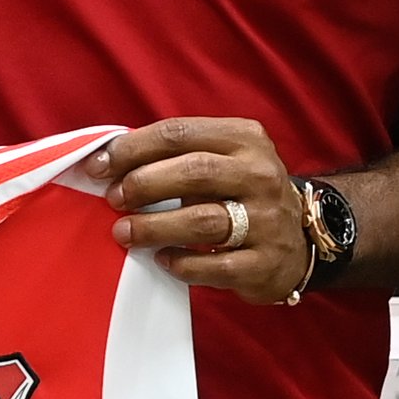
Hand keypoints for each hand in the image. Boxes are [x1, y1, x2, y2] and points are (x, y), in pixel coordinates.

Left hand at [86, 118, 310, 303]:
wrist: (299, 241)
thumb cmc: (241, 194)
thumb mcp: (222, 161)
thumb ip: (176, 156)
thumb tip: (108, 161)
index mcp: (245, 139)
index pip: (180, 133)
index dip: (133, 148)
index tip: (99, 166)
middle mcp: (261, 174)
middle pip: (193, 172)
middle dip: (143, 184)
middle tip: (114, 199)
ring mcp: (267, 220)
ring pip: (202, 220)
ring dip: (154, 226)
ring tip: (124, 232)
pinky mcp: (265, 263)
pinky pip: (215, 265)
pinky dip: (182, 263)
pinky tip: (162, 260)